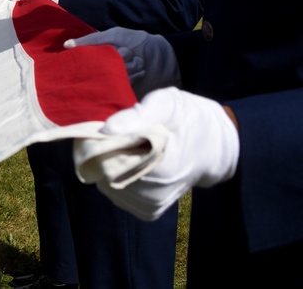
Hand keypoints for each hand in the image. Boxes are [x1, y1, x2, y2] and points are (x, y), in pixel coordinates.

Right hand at [64, 27, 179, 96]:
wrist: (167, 58)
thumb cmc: (140, 42)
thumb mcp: (115, 34)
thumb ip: (92, 39)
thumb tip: (66, 45)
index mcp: (99, 56)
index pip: (83, 60)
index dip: (85, 58)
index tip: (96, 53)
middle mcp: (104, 70)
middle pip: (97, 70)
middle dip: (114, 61)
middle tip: (127, 53)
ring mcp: (114, 82)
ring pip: (109, 79)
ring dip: (126, 69)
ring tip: (138, 61)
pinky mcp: (124, 93)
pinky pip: (118, 89)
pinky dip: (129, 80)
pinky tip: (140, 71)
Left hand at [74, 87, 238, 220]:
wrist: (214, 147)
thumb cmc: (189, 119)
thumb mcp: (167, 104)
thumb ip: (137, 115)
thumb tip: (105, 130)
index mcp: (161, 167)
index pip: (108, 162)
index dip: (101, 145)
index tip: (110, 130)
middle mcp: (155, 193)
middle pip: (104, 174)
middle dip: (103, 155)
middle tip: (120, 136)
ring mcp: (151, 205)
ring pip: (106, 186)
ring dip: (108, 167)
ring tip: (128, 150)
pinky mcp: (148, 210)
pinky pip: (116, 195)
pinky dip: (114, 179)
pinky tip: (128, 165)